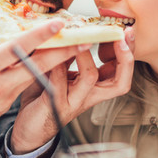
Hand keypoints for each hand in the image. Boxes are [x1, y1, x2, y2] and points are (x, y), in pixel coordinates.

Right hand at [0, 21, 89, 141]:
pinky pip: (23, 87)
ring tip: (67, 50)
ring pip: (35, 77)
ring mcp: (4, 96)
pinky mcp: (5, 107)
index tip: (59, 24)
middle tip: (82, 41)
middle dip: (62, 52)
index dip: (41, 35)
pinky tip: (42, 67)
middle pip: (38, 65)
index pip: (19, 47)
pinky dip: (34, 76)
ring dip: (52, 64)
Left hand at [10, 27, 135, 153]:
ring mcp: (73, 101)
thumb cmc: (45, 97)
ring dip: (86, 57)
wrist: (28, 127)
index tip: (127, 32)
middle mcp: (89, 95)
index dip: (128, 53)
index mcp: (94, 87)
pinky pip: (59, 83)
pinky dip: (56, 66)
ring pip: (90, 79)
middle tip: (120, 38)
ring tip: (80, 41)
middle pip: (120, 82)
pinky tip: (51, 53)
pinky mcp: (55, 104)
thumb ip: (69, 55)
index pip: (121, 71)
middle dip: (125, 58)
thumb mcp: (60, 71)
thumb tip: (75, 29)